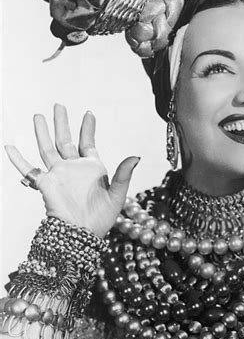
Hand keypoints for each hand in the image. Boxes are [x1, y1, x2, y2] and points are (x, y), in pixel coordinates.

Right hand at [5, 104, 139, 237]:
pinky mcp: (46, 184)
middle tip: (58, 105)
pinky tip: (9, 146)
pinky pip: (29, 170)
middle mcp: (73, 168)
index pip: (87, 142)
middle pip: (64, 140)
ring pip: (47, 148)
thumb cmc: (103, 217)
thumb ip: (123, 174)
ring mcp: (58, 175)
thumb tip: (136, 156)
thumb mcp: (117, 194)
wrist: (83, 234)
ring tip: (38, 116)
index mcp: (92, 168)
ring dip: (42, 132)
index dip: (88, 128)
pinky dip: (18, 159)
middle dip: (61, 123)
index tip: (89, 112)